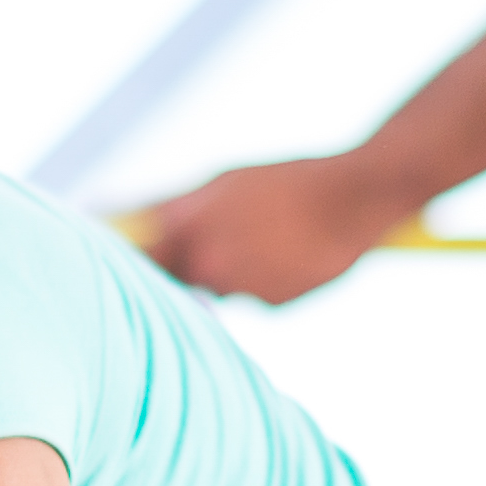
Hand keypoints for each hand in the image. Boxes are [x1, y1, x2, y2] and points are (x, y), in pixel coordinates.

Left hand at [135, 151, 413, 305]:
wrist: (352, 197)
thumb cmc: (286, 180)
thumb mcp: (224, 181)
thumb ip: (177, 205)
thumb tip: (135, 217)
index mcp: (187, 229)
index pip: (140, 257)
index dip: (135, 257)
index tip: (133, 255)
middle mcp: (206, 266)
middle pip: (178, 278)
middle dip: (190, 264)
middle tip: (223, 240)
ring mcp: (239, 289)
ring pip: (220, 286)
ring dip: (232, 269)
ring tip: (269, 236)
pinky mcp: (270, 305)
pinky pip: (257, 295)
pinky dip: (267, 280)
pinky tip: (292, 253)